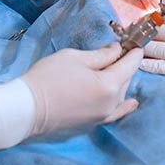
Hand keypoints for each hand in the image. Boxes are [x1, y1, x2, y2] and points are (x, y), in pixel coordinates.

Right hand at [21, 43, 141, 135]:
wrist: (28, 107)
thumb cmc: (49, 77)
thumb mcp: (76, 58)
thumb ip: (101, 54)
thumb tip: (116, 49)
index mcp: (108, 85)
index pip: (129, 65)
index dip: (134, 51)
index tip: (136, 42)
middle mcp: (110, 103)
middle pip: (126, 79)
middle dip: (125, 64)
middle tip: (119, 50)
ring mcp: (102, 115)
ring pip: (120, 94)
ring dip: (120, 80)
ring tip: (115, 67)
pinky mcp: (93, 123)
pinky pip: (115, 112)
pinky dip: (124, 105)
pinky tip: (131, 103)